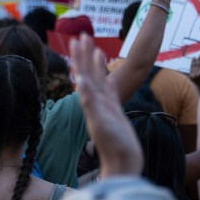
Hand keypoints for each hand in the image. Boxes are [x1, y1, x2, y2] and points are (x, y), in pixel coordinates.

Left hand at [70, 35, 142, 177]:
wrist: (124, 164)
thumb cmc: (114, 146)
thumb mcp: (101, 122)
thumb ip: (90, 103)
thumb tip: (79, 81)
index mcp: (91, 101)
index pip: (83, 73)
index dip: (79, 56)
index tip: (76, 39)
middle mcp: (96, 101)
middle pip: (88, 72)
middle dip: (84, 53)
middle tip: (82, 35)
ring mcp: (105, 105)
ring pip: (98, 79)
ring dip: (94, 63)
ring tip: (93, 47)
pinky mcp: (115, 111)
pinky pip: (109, 89)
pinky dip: (107, 78)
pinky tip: (106, 72)